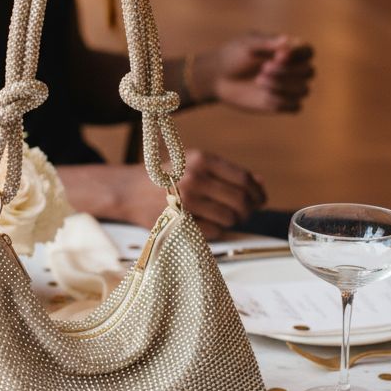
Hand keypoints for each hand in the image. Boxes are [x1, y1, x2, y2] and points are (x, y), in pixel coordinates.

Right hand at [60, 154, 266, 242]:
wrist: (129, 191)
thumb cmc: (167, 177)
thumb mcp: (195, 164)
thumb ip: (228, 172)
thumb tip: (261, 184)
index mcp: (202, 159)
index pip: (244, 180)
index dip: (257, 193)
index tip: (260, 200)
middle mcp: (195, 178)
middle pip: (240, 201)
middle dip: (248, 210)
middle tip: (244, 213)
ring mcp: (186, 201)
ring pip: (230, 218)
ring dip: (232, 221)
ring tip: (223, 217)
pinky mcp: (180, 221)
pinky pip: (214, 232)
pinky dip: (217, 231)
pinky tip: (207, 223)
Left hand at [190, 34, 314, 113]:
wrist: (217, 77)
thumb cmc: (233, 56)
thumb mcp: (247, 45)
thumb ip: (266, 42)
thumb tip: (287, 39)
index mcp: (288, 51)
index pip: (309, 52)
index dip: (299, 55)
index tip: (278, 56)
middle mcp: (292, 69)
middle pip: (309, 72)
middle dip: (288, 71)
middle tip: (263, 69)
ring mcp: (287, 88)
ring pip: (304, 90)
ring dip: (283, 86)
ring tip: (259, 81)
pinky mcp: (280, 104)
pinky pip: (295, 107)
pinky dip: (283, 102)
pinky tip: (264, 96)